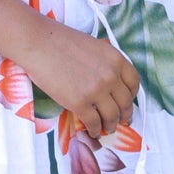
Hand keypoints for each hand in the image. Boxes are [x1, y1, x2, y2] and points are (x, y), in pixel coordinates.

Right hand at [22, 19, 139, 140]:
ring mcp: (96, 91)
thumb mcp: (94, 47)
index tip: (128, 102)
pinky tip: (93, 131)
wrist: (39, 43)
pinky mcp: (79, 103)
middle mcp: (110, 76)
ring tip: (107, 129)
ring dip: (111, 125)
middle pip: (125, 102)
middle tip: (122, 121)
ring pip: (111, 116)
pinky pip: (93, 122)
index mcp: (116, 59)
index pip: (134, 83)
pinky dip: (95, 130)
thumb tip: (109, 81)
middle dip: (125, 115)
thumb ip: (106, 63)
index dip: (132, 96)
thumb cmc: (60, 41)